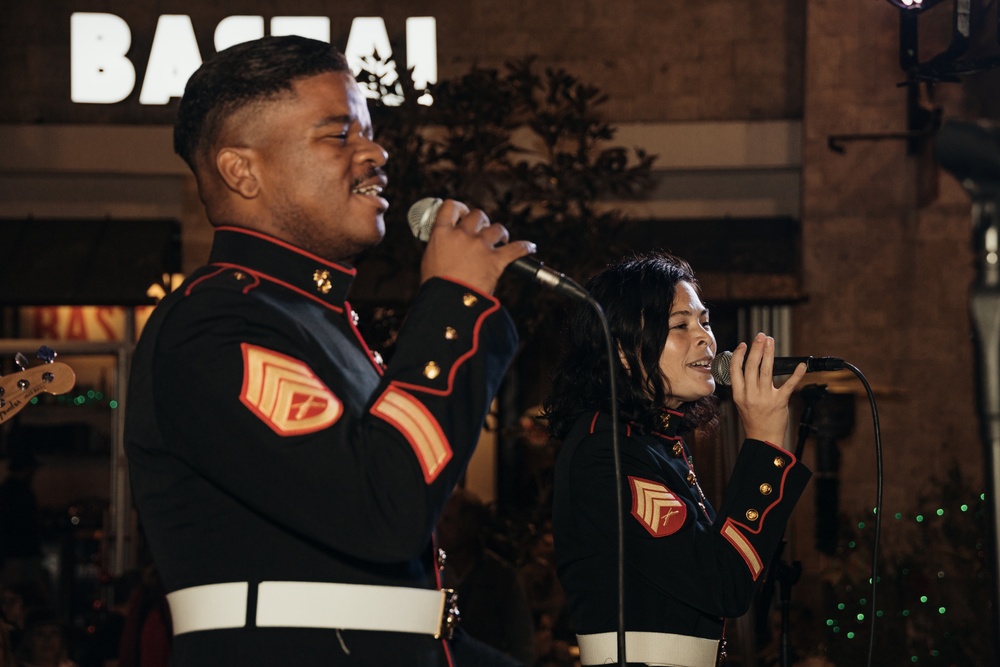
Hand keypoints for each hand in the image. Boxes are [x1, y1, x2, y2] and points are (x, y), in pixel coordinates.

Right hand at [419, 199, 534, 294]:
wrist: (446, 303)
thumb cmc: (436, 286)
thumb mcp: (429, 260)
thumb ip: (440, 247)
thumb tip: (446, 246)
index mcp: (442, 233)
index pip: (451, 207)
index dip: (460, 208)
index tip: (463, 214)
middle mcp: (462, 235)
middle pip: (477, 215)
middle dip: (482, 221)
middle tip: (482, 231)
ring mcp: (480, 246)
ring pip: (497, 228)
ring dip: (500, 233)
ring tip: (501, 241)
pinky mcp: (496, 260)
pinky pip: (516, 249)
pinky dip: (525, 247)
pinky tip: (529, 247)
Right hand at [729, 332, 806, 448]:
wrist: (763, 438)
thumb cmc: (753, 420)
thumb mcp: (741, 403)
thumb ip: (743, 386)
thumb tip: (748, 365)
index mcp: (739, 394)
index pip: (735, 370)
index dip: (739, 355)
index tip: (743, 344)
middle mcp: (750, 394)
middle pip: (751, 366)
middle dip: (756, 348)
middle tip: (760, 336)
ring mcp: (765, 398)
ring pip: (766, 370)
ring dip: (769, 353)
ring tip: (770, 341)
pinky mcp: (779, 402)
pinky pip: (788, 385)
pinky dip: (796, 374)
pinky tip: (800, 365)